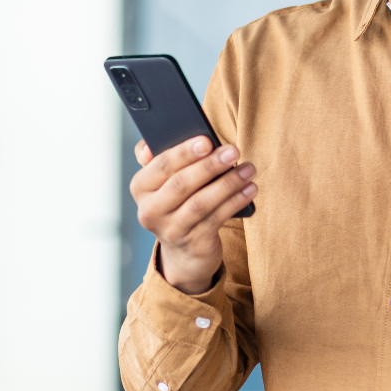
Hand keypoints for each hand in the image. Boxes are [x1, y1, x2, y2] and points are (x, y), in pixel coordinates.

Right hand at [130, 136, 257, 294]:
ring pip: (201, 203)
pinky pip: (216, 218)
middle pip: (181, 184)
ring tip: (248, 169)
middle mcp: (150, 211)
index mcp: (141, 187)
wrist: (185, 249)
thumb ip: (161, 157)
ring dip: (228, 183)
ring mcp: (170, 230)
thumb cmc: (179, 200)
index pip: (160, 166)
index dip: (184, 153)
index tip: (207, 140)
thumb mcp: (165, 180)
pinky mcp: (192, 243)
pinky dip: (235, 201)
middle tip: (234, 150)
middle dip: (210, 165)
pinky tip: (250, 189)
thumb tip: (152, 144)